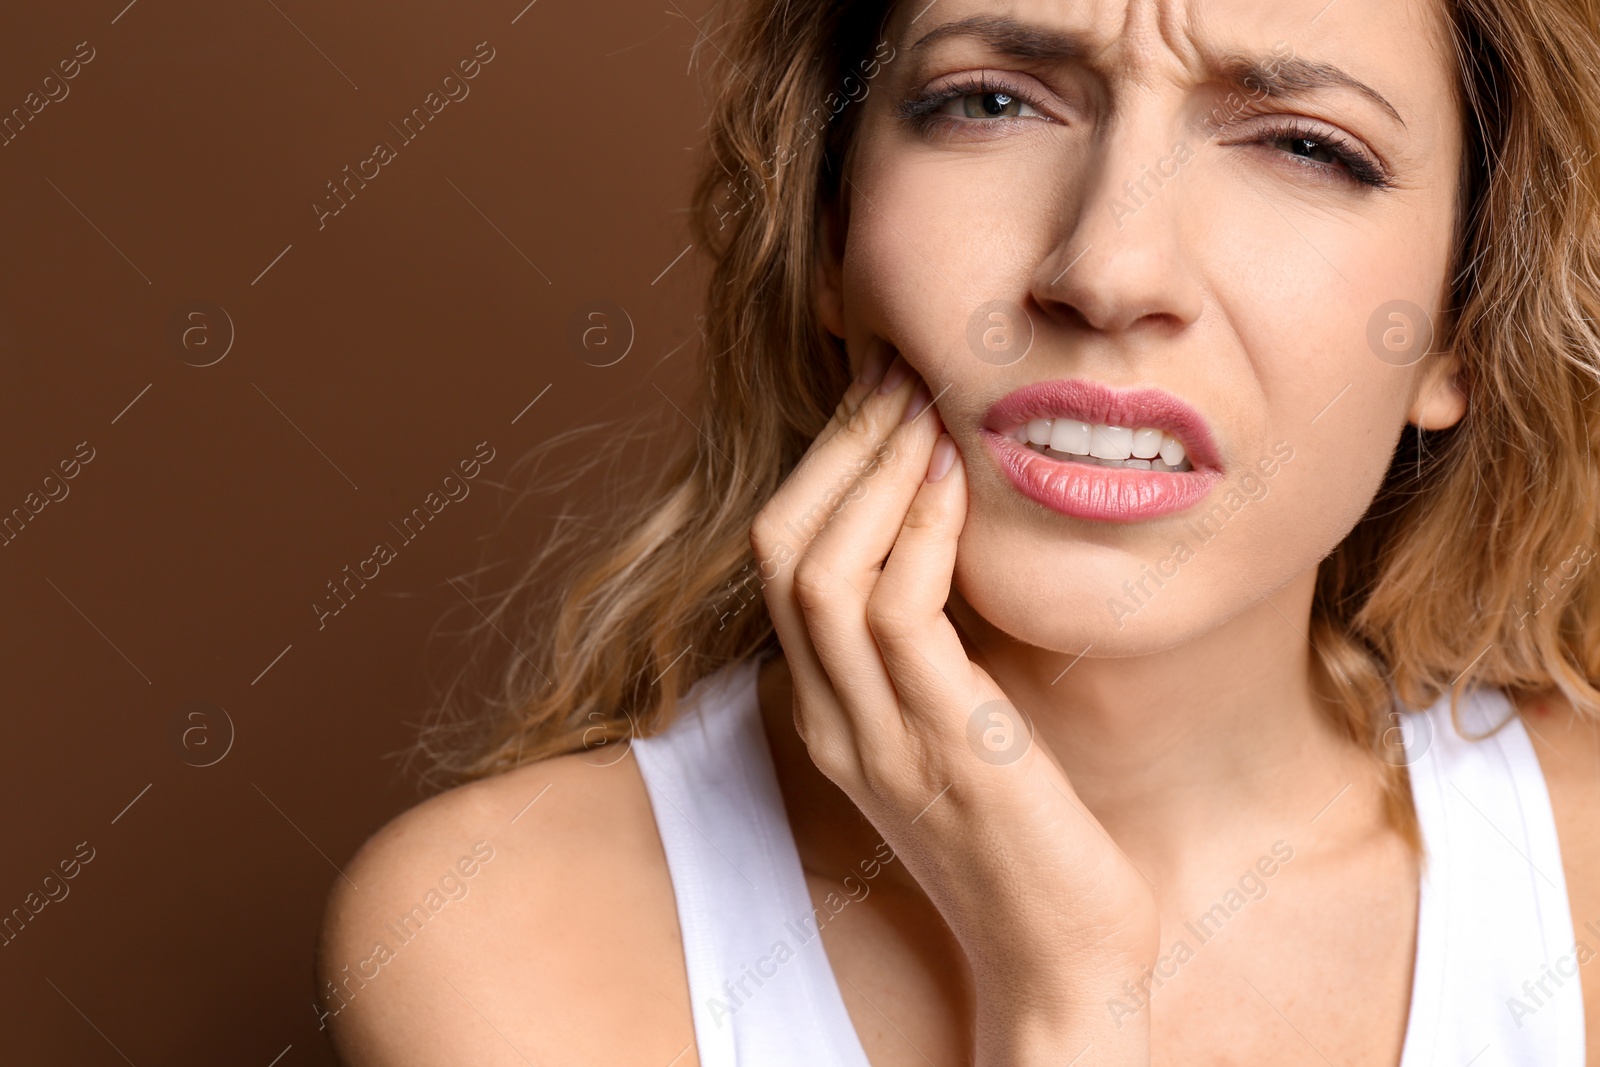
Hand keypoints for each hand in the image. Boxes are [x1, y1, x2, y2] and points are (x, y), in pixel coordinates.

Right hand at [749, 340, 1158, 1063]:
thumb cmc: (1032, 838)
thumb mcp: (967, 728)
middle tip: (896, 370)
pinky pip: (899, 616)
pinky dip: (920, 533)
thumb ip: (942, 651)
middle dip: (835, 448)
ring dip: (874, 471)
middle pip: (780, 550)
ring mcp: (876, 736)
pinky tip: (959, 480)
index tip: (882, 391)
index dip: (824, 466)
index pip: (783, 562)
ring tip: (925, 401)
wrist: (1063, 964)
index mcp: (831, 710)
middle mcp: (832, 718)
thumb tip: (962, 545)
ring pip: (820, 571)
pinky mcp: (941, 747)